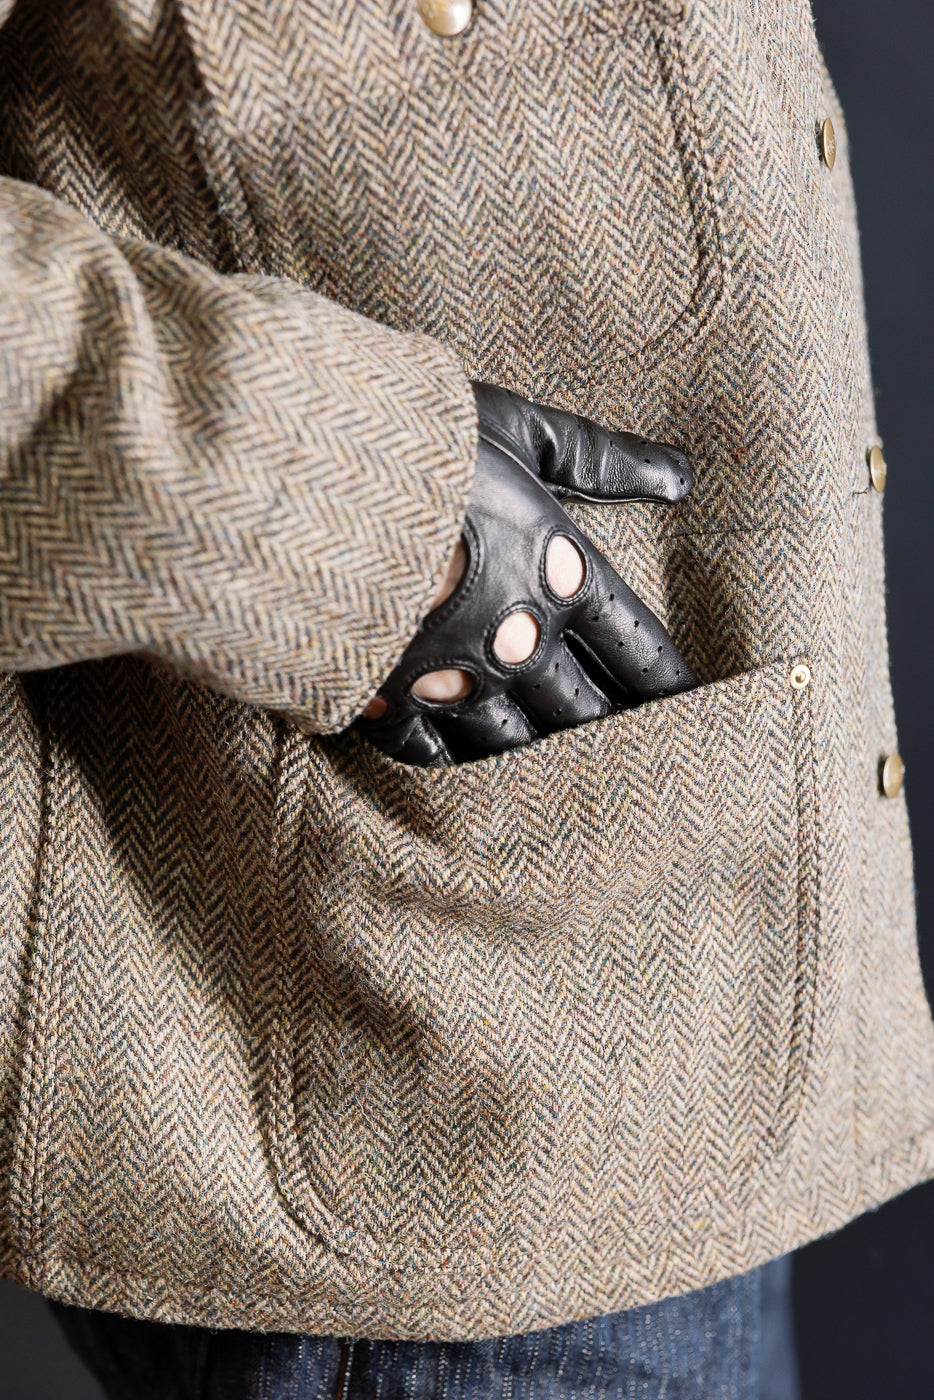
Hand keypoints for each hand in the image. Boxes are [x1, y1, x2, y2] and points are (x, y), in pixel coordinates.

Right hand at [356, 381, 696, 765]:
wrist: (314, 490)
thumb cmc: (422, 447)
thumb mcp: (522, 430)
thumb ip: (603, 459)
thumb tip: (681, 473)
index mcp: (561, 578)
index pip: (637, 648)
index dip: (670, 684)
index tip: (693, 711)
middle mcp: (521, 643)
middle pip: (587, 713)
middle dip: (615, 735)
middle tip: (641, 762)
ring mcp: (457, 681)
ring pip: (519, 745)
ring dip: (541, 759)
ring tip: (562, 780)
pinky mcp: (392, 704)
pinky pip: (437, 756)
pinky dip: (454, 763)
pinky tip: (464, 767)